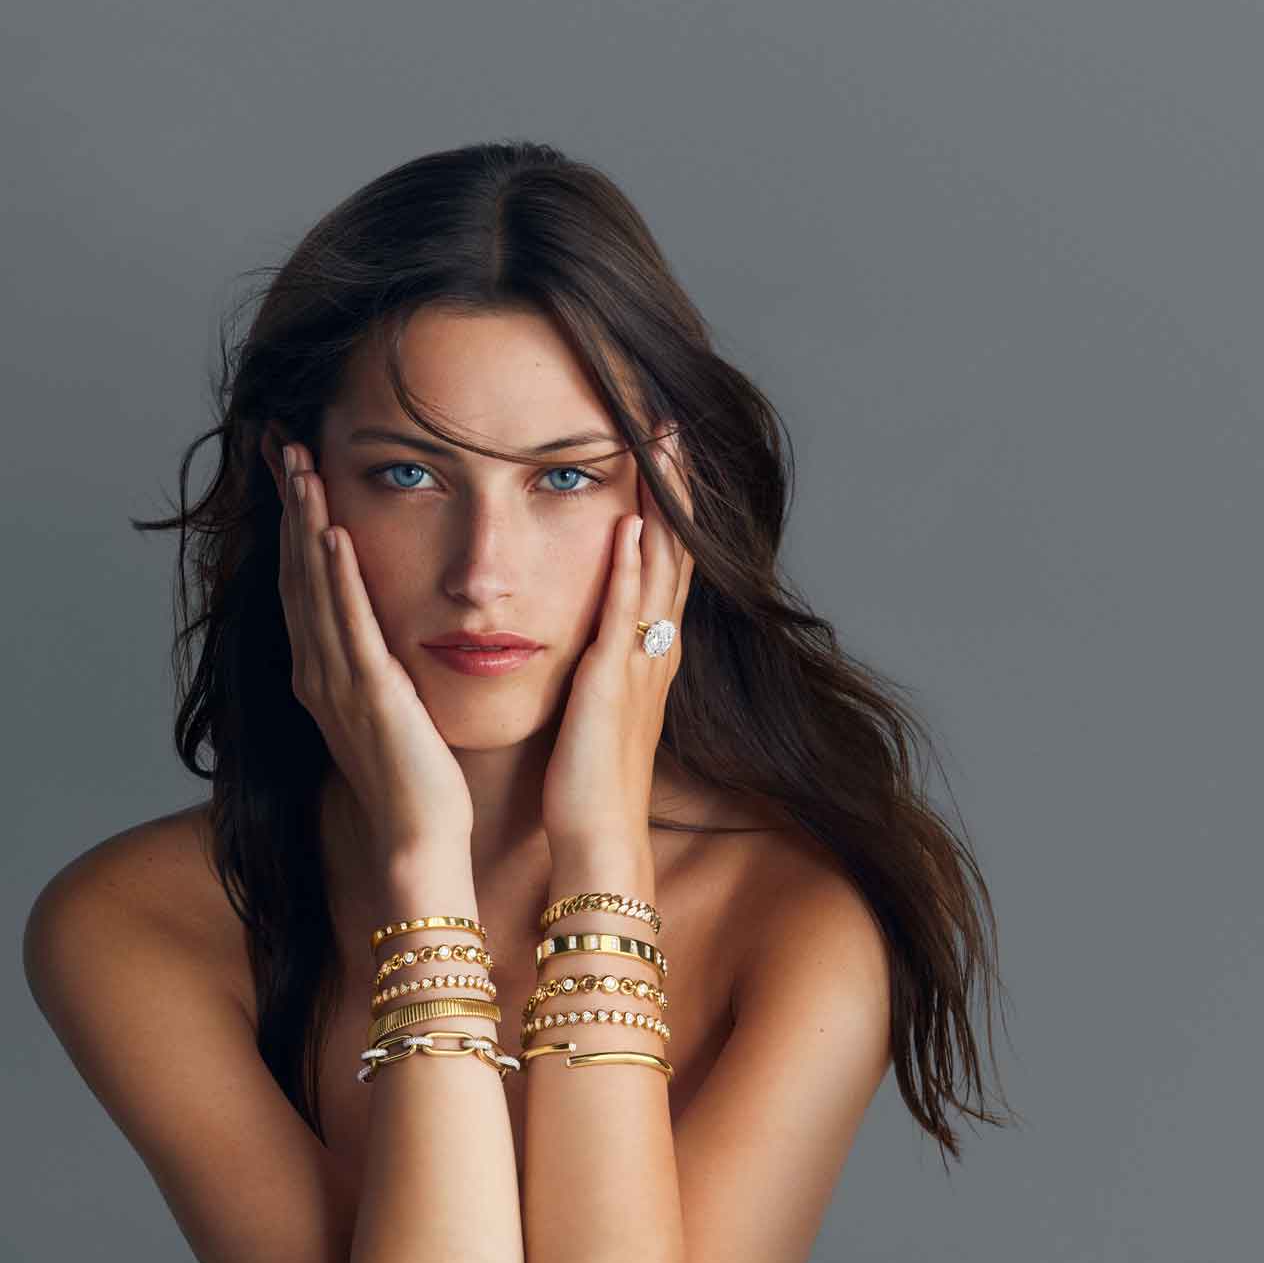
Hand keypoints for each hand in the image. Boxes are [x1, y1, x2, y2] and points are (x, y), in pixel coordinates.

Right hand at [269, 434, 474, 872]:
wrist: (420, 836)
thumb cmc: (418, 777)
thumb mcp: (392, 706)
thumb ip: (381, 663)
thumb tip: (389, 627)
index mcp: (322, 671)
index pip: (302, 580)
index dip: (294, 521)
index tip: (293, 467)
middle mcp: (317, 670)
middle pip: (296, 570)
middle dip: (290, 504)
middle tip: (283, 443)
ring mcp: (336, 682)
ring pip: (314, 586)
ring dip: (306, 522)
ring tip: (301, 466)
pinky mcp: (368, 694)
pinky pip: (348, 625)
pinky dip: (338, 578)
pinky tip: (333, 535)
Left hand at [541, 428, 695, 861]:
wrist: (597, 838)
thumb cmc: (588, 780)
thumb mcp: (597, 705)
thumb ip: (598, 664)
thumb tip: (588, 633)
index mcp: (647, 652)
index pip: (665, 561)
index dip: (667, 506)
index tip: (659, 450)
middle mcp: (653, 649)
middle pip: (675, 549)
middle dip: (674, 487)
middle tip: (671, 424)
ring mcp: (639, 663)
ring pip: (660, 568)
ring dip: (662, 506)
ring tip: (660, 447)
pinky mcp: (613, 684)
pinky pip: (626, 615)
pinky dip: (630, 568)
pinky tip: (628, 525)